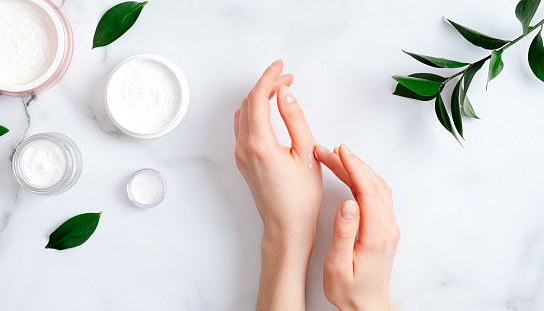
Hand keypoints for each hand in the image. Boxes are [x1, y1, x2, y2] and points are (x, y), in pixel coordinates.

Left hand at [234, 60, 321, 309]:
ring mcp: (240, 155)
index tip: (282, 67)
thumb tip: (285, 93)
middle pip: (248, 103)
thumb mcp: (306, 153)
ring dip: (258, 98)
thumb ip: (295, 119)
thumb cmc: (300, 197)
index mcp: (259, 143)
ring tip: (280, 92)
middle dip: (266, 85)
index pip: (258, 98)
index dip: (269, 77)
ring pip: (243, 114)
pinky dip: (254, 113)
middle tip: (286, 78)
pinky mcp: (242, 161)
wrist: (286, 227)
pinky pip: (242, 128)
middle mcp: (243, 147)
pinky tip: (269, 112)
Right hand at [315, 144, 399, 310]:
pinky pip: (377, 195)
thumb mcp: (337, 265)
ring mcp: (388, 226)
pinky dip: (363, 179)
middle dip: (351, 162)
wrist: (367, 305)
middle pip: (372, 183)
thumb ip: (343, 233)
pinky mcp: (384, 228)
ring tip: (336, 158)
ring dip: (358, 169)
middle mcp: (387, 226)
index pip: (366, 189)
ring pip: (376, 187)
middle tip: (329, 151)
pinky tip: (350, 176)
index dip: (352, 167)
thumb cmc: (350, 289)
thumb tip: (347, 204)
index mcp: (376, 233)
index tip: (339, 151)